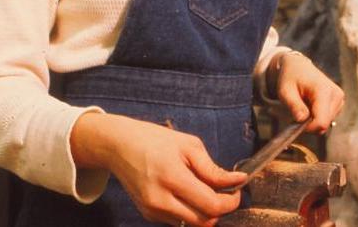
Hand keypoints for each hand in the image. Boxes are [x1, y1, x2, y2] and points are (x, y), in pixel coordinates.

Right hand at [71, 113, 246, 225]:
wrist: (120, 146)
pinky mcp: (148, 215)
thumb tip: (236, 180)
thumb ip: (212, 168)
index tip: (237, 191)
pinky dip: (189, 211)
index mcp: (172, 177)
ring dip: (204, 211)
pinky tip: (187, 192)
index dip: (230, 202)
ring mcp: (153, 210)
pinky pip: (178, 220)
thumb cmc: (155, 140)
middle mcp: (160, 200)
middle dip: (219, 209)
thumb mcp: (188, 145)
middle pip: (203, 221)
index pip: (211, 205)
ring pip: (191, 224)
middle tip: (225, 191)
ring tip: (204, 188)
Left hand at [267, 52, 344, 133]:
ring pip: (326, 123)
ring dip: (313, 120)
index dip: (308, 127)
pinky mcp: (339, 102)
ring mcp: (339, 98)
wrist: (298, 66)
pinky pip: (328, 119)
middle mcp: (336, 94)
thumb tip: (302, 120)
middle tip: (297, 111)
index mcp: (323, 90)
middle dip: (309, 123)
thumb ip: (294, 106)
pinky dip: (317, 116)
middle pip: (324, 124)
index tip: (296, 121)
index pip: (321, 121)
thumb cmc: (290, 78)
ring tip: (304, 104)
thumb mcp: (285, 91)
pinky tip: (310, 104)